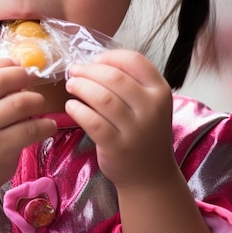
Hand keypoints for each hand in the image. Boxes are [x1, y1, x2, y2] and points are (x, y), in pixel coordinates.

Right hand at [0, 57, 56, 191]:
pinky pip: (30, 130)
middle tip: (32, 80)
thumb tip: (22, 66)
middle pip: (0, 80)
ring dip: (37, 100)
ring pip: (19, 104)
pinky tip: (49, 126)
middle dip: (22, 76)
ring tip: (39, 104)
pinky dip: (46, 125)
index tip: (19, 66)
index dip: (5, 62)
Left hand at [64, 49, 177, 191]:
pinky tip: (72, 106)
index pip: (135, 60)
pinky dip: (78, 110)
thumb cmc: (144, 133)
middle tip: (74, 71)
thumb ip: (130, 83)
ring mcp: (136, 129)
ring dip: (81, 86)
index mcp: (160, 91)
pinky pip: (92, 122)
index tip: (94, 60)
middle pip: (114, 77)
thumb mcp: (149, 104)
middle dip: (89, 70)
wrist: (150, 176)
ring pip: (102, 97)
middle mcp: (151, 108)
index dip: (110, 56)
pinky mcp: (117, 147)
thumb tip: (92, 63)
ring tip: (71, 85)